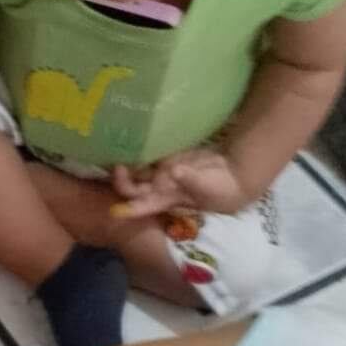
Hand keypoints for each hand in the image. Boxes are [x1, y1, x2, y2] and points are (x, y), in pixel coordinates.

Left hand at [111, 149, 250, 218]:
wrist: (232, 174)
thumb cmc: (220, 189)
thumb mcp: (206, 186)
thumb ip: (189, 179)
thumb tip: (174, 171)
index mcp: (164, 200)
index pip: (141, 207)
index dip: (127, 209)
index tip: (113, 209)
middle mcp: (158, 187)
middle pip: (132, 187)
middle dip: (121, 179)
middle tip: (119, 165)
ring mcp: (161, 171)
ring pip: (136, 169)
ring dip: (126, 162)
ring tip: (115, 148)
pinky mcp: (166, 156)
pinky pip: (148, 153)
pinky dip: (139, 147)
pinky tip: (130, 137)